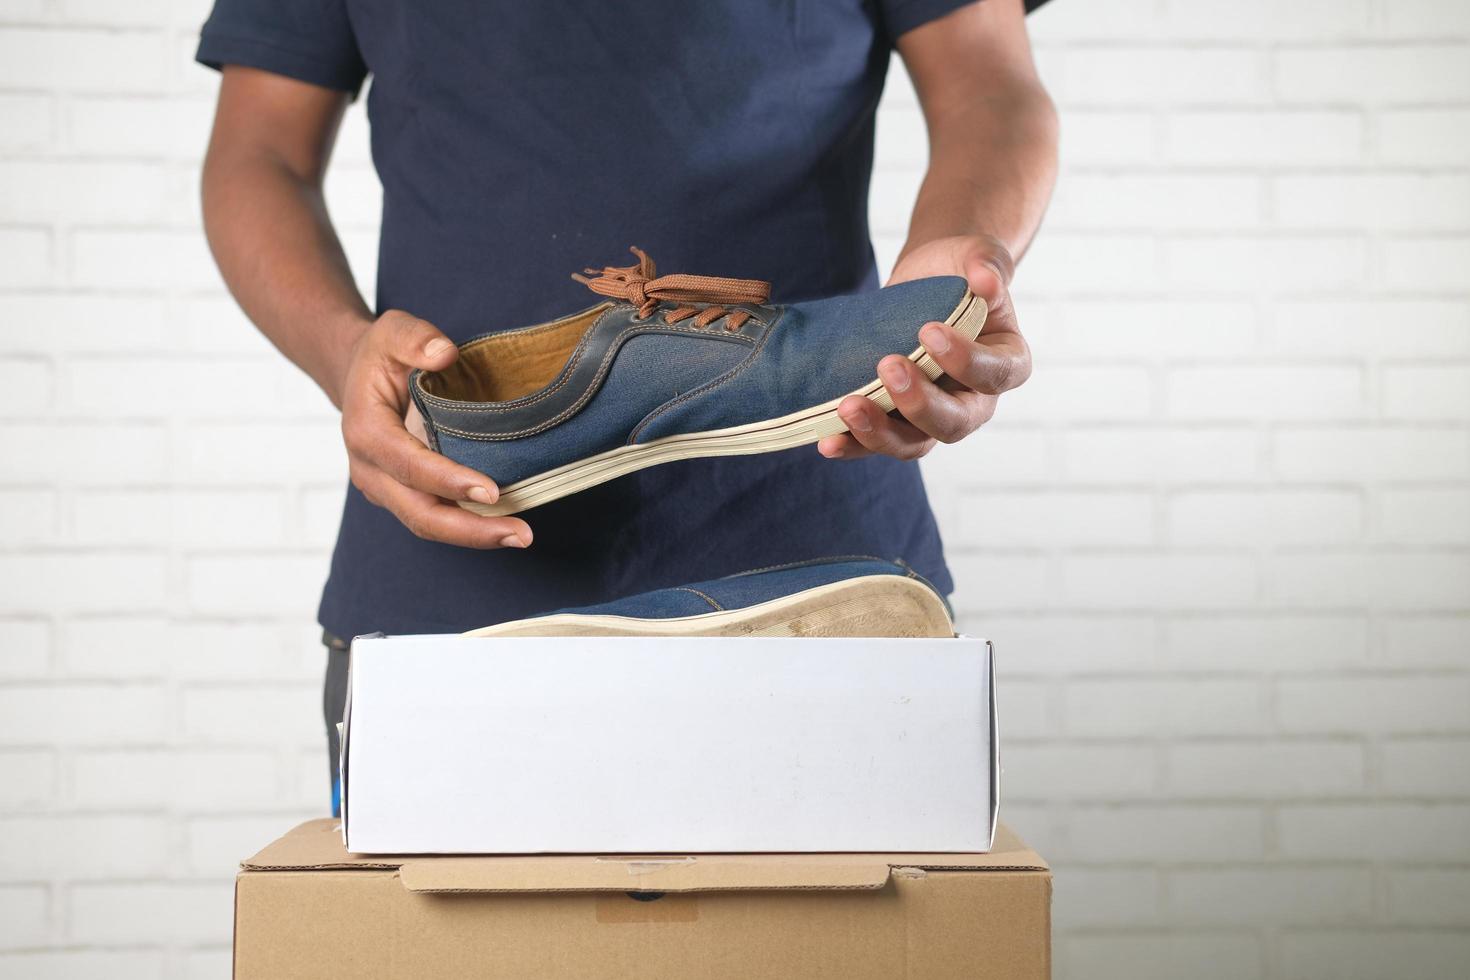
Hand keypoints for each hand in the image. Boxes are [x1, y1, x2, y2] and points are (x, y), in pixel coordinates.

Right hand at [339, 310, 532, 548]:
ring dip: (474, 536)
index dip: (449, 481)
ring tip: (520, 536)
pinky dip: (469, 527)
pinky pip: (434, 519)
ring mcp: (385, 488)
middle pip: (419, 513)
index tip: (491, 491)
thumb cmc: (379, 355)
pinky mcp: (402, 495)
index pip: (409, 466)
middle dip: (469, 529)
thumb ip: (414, 338)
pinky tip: (505, 527)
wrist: (356, 376)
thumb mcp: (391, 330)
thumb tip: (445, 353)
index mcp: (366, 432)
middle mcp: (371, 470)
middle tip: (520, 534)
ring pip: (427, 524)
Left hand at [817, 234, 1030, 460]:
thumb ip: (988, 264)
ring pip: (914, 443)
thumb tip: (986, 280)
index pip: (993, 374)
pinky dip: (852, 445)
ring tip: (849, 407)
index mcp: (1005, 363)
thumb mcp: (978, 255)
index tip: (929, 332)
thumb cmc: (959, 270)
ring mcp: (932, 417)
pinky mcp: (896, 420)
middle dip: (919, 403)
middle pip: (954, 422)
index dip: (965, 361)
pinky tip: (827, 441)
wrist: (926, 279)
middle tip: (888, 366)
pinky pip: (876, 443)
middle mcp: (974, 401)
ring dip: (880, 431)